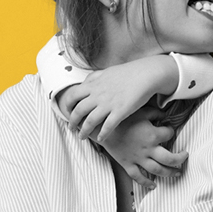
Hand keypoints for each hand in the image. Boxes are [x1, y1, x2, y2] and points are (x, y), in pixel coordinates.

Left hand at [60, 55, 175, 140]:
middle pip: (78, 111)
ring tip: (82, 137)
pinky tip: (101, 139)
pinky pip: (108, 126)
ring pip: (90, 121)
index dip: (66, 106)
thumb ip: (94, 77)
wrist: (146, 74)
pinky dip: (102, 134)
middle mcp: (98, 95)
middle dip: (72, 122)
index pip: (72, 96)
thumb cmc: (127, 73)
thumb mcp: (106, 72)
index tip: (66, 112)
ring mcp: (109, 104)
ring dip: (84, 131)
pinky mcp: (120, 111)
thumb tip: (85, 81)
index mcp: (93, 85)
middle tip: (71, 128)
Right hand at [97, 107, 188, 187]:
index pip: (169, 134)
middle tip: (184, 157)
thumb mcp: (140, 111)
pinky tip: (153, 186)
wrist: (101, 128)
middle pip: (170, 159)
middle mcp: (148, 149)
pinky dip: (146, 183)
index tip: (168, 128)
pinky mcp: (127, 164)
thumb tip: (165, 116)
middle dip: (180, 159)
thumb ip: (155, 113)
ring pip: (157, 170)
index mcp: (152, 135)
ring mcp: (138, 158)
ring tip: (176, 173)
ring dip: (169, 173)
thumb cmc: (121, 118)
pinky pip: (138, 177)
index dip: (171, 130)